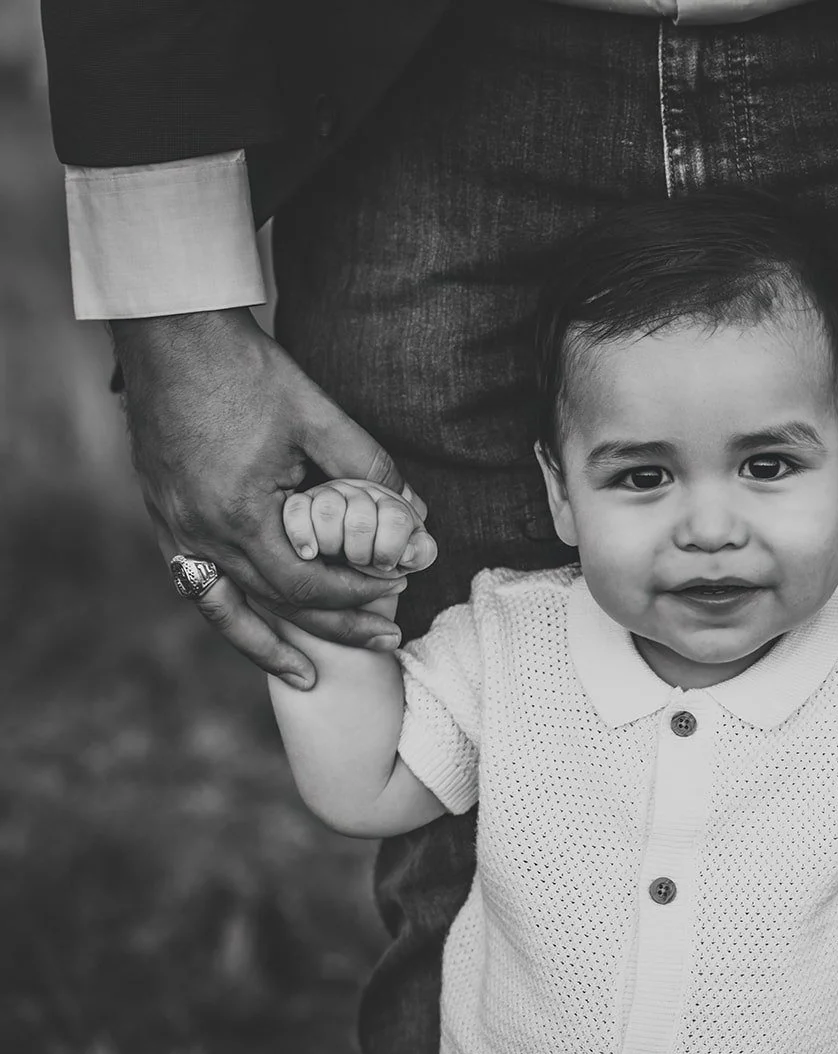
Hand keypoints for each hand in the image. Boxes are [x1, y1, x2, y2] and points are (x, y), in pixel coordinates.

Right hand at [116, 308, 430, 688]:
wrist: (171, 331)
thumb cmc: (247, 370)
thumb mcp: (320, 417)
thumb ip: (369, 470)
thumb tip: (414, 514)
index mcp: (238, 517)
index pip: (308, 585)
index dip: (359, 594)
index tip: (400, 587)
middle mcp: (197, 533)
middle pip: (274, 606)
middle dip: (333, 627)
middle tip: (386, 642)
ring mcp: (171, 526)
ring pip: (225, 607)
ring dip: (268, 643)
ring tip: (304, 676)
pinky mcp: (161, 512)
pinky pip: (197, 581)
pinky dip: (228, 609)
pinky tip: (253, 621)